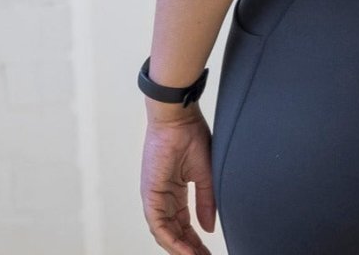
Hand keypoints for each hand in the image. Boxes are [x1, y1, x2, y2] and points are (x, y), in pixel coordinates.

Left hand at [140, 106, 215, 254]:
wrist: (178, 116)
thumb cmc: (190, 134)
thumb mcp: (205, 173)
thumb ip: (206, 201)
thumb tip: (209, 227)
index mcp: (175, 190)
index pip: (184, 223)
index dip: (195, 240)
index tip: (207, 252)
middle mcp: (162, 196)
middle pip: (174, 231)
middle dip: (189, 248)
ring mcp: (154, 196)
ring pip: (164, 232)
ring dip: (180, 248)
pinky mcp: (150, 194)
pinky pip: (158, 224)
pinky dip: (171, 239)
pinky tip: (184, 250)